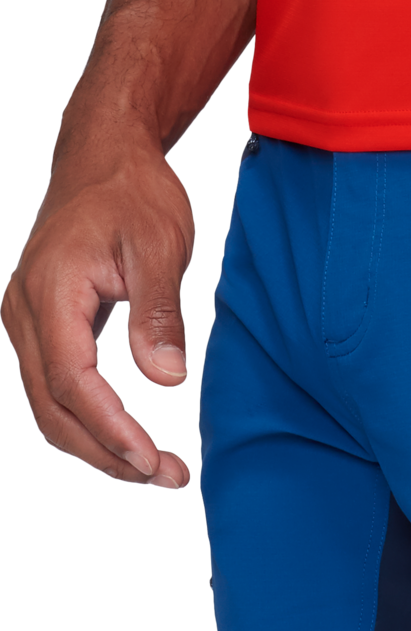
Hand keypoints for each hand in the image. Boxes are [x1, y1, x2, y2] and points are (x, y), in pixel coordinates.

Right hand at [2, 128, 196, 487]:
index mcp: (50, 292)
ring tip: (156, 468)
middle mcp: (24, 312)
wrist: (104, 153)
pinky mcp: (39, 323)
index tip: (153, 462)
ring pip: (49, 406)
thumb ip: (157, 312)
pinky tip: (129, 436)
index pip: (72, 383)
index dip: (111, 430)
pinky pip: (55, 387)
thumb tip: (167, 380)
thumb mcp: (158, 243)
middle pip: (53, 409)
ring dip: (98, 444)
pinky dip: (89, 420)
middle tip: (166, 477)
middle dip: (106, 453)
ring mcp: (26, 319)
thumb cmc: (134, 192)